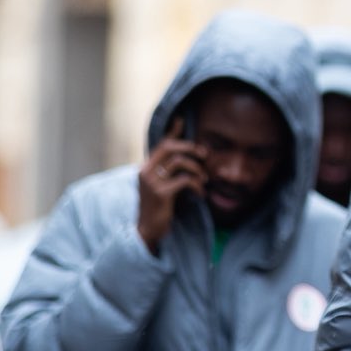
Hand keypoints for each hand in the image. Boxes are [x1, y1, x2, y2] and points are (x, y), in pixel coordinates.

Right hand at [137, 117, 207, 253]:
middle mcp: (146, 171)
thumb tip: (184, 159)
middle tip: (205, 155)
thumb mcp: (162, 187)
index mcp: (145, 168)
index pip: (161, 144)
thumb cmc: (158, 209)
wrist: (147, 231)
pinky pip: (185, 180)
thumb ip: (169, 172)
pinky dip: (197, 185)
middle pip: (171, 147)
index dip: (173, 131)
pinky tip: (201, 194)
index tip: (181, 119)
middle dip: (191, 148)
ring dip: (198, 169)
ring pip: (180, 162)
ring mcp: (152, 182)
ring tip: (204, 180)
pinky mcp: (161, 193)